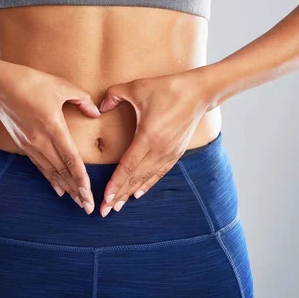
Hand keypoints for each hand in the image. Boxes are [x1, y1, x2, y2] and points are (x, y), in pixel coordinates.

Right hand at [0, 60, 100, 213]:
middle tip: (88, 208)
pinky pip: (40, 167)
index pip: (70, 159)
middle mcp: (41, 141)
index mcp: (53, 127)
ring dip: (66, 188)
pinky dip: (51, 179)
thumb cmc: (31, 82)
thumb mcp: (61, 86)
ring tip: (78, 203)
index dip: (80, 178)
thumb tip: (96, 113)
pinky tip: (59, 190)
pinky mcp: (24, 145)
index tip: (88, 193)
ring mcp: (31, 145)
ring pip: (52, 172)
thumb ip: (83, 100)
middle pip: (62, 171)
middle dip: (76, 191)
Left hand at [97, 68, 216, 216]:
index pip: (128, 166)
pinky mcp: (176, 152)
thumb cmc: (167, 88)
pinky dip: (148, 184)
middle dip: (119, 195)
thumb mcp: (136, 87)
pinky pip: (159, 173)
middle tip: (105, 210)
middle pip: (136, 177)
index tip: (105, 198)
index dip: (116, 183)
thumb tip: (99, 107)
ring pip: (147, 178)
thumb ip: (113, 95)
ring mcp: (169, 153)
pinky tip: (138, 194)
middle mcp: (160, 149)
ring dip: (131, 193)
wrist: (199, 92)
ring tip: (118, 206)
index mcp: (148, 136)